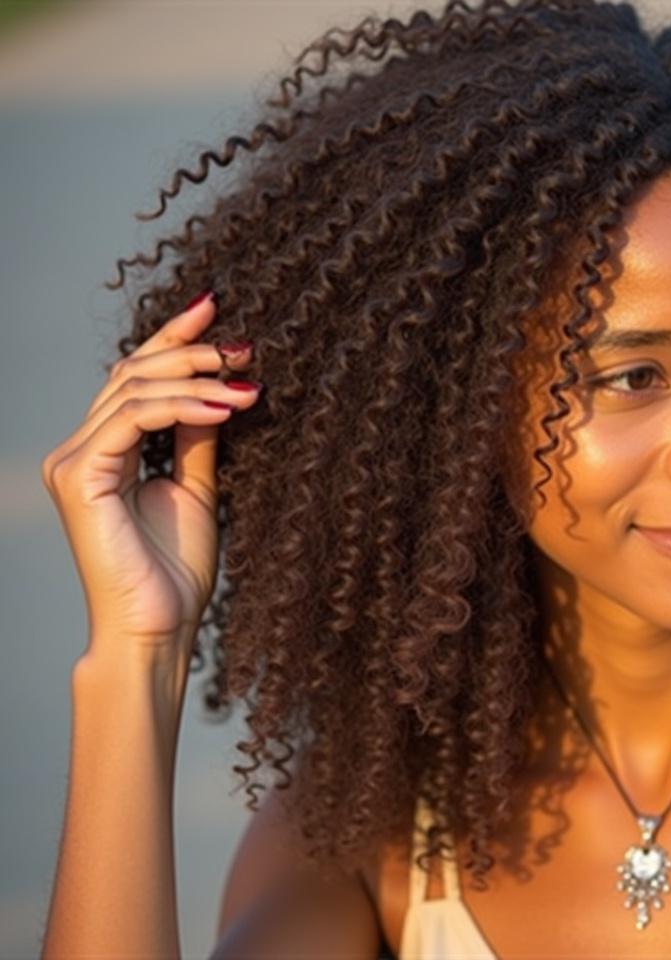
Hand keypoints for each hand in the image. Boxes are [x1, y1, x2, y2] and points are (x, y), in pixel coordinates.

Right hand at [41, 292, 259, 670]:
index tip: (216, 305)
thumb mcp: (198, 488)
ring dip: (197, 378)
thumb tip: (219, 389)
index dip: (173, 337)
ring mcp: (75, 461)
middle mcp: (82, 449)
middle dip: (191, 351)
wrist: (161, 625)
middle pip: (132, 372)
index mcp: (106, 450)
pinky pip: (132, 419)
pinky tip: (226, 407)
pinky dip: (182, 407)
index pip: (136, 377)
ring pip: (134, 390)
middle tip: (244, 345)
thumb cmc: (176, 571)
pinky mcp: (80, 476)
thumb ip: (198, 438)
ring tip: (247, 382)